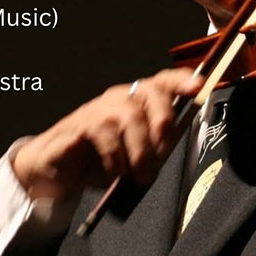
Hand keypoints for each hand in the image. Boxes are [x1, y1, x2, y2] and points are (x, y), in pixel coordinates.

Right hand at [11, 68, 203, 201]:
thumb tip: (173, 148)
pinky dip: (115, 156)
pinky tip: (115, 171)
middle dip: (163, 122)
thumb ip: (155, 149)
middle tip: (161, 154)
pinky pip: (103, 133)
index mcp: (136, 102)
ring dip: (139, 149)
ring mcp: (97, 109)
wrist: (57, 172)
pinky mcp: (79, 124)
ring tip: (138, 174)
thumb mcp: (133, 157)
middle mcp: (118, 99)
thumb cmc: (99, 161)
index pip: (161, 82)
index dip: (180, 81)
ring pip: (128, 116)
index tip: (198, 87)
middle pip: (149, 93)